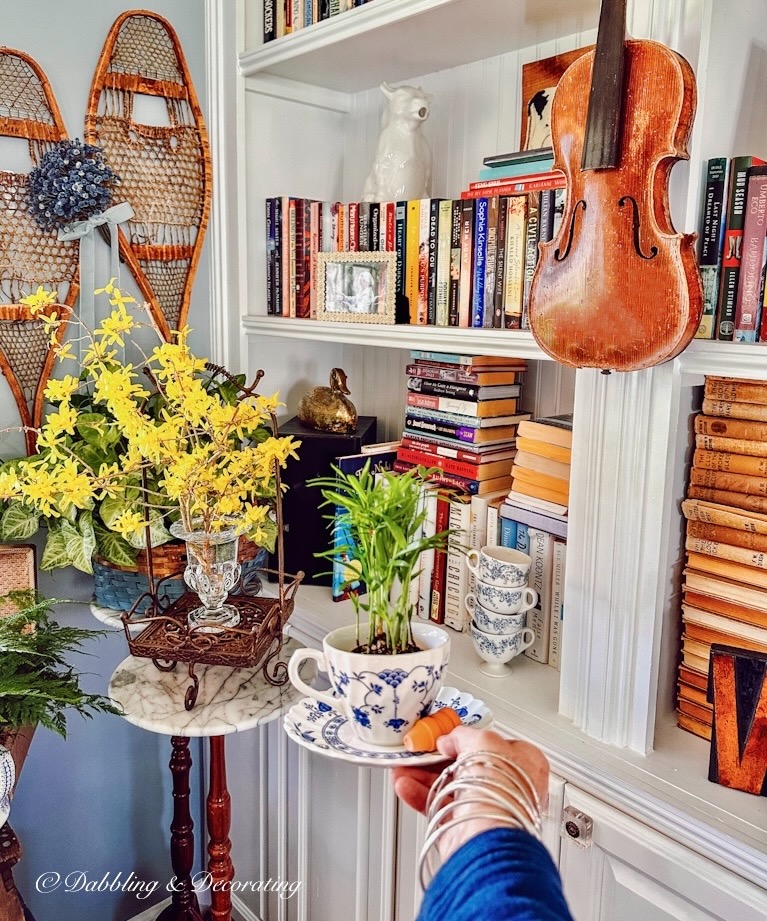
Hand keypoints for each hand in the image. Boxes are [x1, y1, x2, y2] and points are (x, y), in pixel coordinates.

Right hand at [392, 727, 548, 863]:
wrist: (488, 835)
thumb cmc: (500, 790)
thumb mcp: (483, 741)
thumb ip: (464, 735)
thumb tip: (450, 739)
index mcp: (525, 764)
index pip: (494, 745)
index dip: (468, 739)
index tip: (445, 735)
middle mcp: (507, 788)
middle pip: (466, 765)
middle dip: (437, 758)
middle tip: (419, 751)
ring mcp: (485, 808)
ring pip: (449, 785)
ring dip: (423, 775)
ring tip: (404, 767)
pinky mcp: (464, 826)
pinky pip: (438, 806)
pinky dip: (419, 795)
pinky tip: (406, 785)